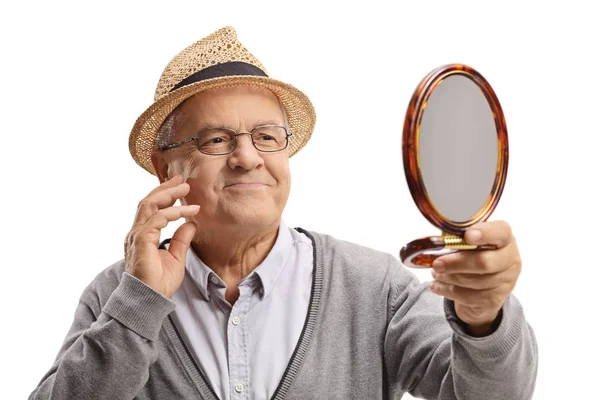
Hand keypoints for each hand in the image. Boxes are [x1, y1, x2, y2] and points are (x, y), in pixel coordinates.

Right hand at [124, 176, 199, 297]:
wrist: (149, 300)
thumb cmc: (159, 283)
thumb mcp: (176, 258)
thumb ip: (181, 240)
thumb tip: (191, 224)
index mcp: (143, 235)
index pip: (152, 208)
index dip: (166, 196)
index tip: (182, 188)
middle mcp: (137, 232)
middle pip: (148, 201)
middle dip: (166, 188)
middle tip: (183, 180)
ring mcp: (137, 236)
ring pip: (149, 205)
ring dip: (168, 194)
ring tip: (185, 188)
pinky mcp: (141, 241)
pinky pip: (156, 219)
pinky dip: (171, 212)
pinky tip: (186, 212)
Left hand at [430, 221, 521, 335]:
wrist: (483, 289)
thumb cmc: (473, 257)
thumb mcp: (469, 243)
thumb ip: (459, 238)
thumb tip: (438, 241)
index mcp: (505, 239)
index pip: (501, 232)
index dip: (484, 233)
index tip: (467, 235)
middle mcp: (510, 259)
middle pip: (484, 262)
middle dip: (456, 263)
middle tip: (437, 264)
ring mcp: (505, 282)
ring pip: (474, 282)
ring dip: (449, 277)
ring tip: (436, 272)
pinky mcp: (494, 300)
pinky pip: (468, 297)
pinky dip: (447, 290)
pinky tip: (437, 285)